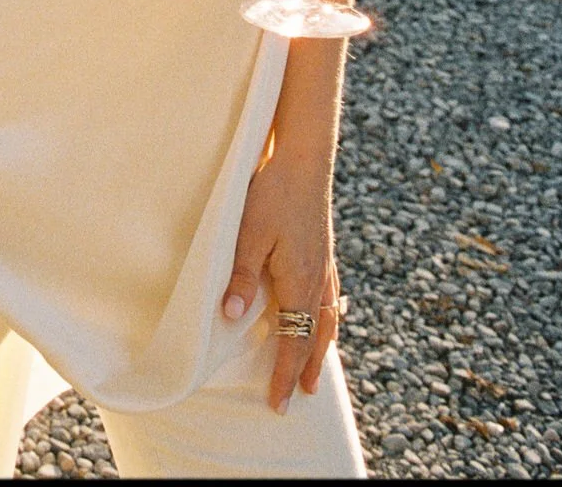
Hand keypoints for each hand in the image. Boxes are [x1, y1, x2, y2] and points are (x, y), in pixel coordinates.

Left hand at [221, 152, 340, 411]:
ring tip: (317, 371)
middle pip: (315, 336)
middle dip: (306, 369)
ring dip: (320, 347)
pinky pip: (331, 296)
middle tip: (300, 398)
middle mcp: (318, 279)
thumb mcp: (248, 233)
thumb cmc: (273, 193)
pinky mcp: (324, 250)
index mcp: (300, 281)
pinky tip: (329, 317)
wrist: (304, 160)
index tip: (280, 402)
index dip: (286, 373)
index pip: (294, 340)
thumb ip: (241, 276)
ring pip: (327, 318)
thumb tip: (230, 317)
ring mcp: (325, 265)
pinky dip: (329, 317)